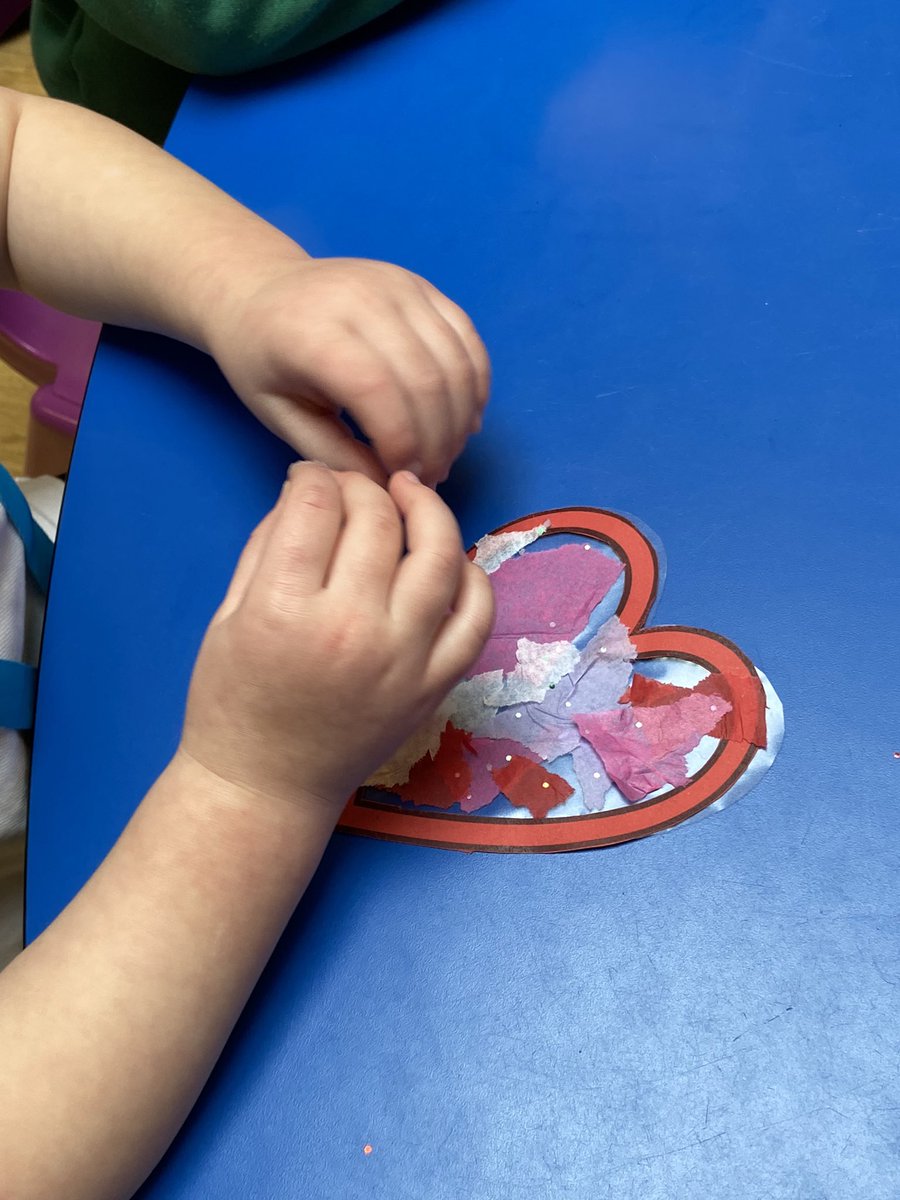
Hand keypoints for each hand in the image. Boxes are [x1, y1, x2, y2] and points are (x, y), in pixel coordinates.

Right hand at [180, 463, 493, 810]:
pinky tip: (449, 559)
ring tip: (410, 494)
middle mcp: (351, 629)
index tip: (310, 480)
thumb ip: (265, 544)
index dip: (313, 477)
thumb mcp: (225, 615)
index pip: (317, 506)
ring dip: (428, 510)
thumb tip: (307, 488)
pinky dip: (471, 577)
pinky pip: (475, 617)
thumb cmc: (232, 701)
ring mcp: (403, 659)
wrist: (266, 785)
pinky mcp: (434, 684)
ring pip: (439, 555)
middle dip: (364, 487)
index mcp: (284, 610)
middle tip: (353, 488)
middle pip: (378, 521)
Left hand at [207, 257, 490, 486]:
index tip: (401, 480)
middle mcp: (362, 299)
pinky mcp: (421, 285)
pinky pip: (467, 337)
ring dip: (461, 419)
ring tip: (446, 454)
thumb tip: (387, 489)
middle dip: (437, 441)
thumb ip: (333, 454)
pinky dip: (475, 384)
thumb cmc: (260, 359)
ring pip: (455, 362)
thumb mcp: (279, 415)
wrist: (256, 288)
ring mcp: (397, 285)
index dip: (402, 443)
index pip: (379, 392)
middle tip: (430, 478)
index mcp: (314, 333)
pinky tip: (465, 419)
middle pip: (426, 380)